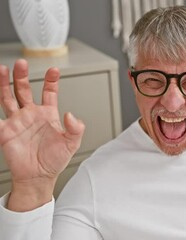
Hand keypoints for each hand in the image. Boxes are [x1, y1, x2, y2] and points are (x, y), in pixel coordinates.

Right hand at [0, 59, 84, 210]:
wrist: (39, 177)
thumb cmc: (55, 161)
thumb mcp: (72, 144)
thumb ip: (76, 128)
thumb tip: (70, 114)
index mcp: (48, 115)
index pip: (49, 92)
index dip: (51, 80)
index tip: (53, 70)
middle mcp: (31, 115)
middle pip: (24, 90)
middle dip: (22, 76)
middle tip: (22, 63)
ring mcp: (17, 121)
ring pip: (8, 97)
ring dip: (4, 84)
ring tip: (2, 69)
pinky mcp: (5, 131)